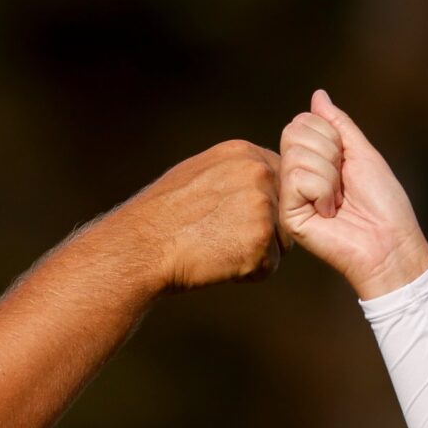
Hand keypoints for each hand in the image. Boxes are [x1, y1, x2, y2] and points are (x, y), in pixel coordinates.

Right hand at [117, 140, 281, 291]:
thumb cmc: (163, 215)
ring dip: (256, 252)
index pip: (281, 184)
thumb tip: (262, 178)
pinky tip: (218, 262)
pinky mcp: (260, 240)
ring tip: (218, 247)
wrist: (142, 245)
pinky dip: (247, 273)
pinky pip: (269, 266)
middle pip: (285, 213)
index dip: (261, 208)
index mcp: (244, 153)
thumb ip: (234, 172)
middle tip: (221, 236)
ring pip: (280, 241)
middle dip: (261, 231)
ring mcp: (262, 206)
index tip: (233, 219)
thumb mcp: (198, 172)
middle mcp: (259, 173)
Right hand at [278, 89, 427, 299]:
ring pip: (296, 155)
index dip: (331, 136)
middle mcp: (297, 175)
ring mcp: (290, 195)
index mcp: (313, 159)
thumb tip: (318, 95)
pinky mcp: (288, 214)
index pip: (302, 121)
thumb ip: (338, 124)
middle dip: (329, 152)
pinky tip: (330, 213)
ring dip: (329, 176)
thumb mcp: (362, 153)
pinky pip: (297, 178)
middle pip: (293, 132)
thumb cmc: (382, 202)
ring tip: (339, 200)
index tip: (348, 163)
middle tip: (343, 182)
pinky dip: (323, 191)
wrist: (390, 242)